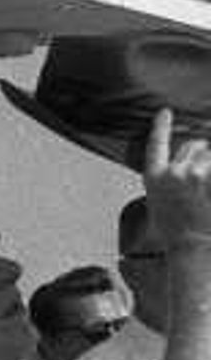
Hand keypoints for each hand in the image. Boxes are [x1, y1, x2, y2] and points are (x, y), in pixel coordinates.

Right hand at [147, 109, 210, 250]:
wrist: (190, 246)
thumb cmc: (175, 232)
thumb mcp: (159, 205)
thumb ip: (168, 182)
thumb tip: (185, 167)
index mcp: (154, 178)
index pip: (156, 145)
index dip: (160, 127)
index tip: (165, 113)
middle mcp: (172, 172)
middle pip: (193, 146)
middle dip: (203, 153)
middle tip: (205, 174)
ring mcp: (193, 174)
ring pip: (210, 154)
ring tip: (206, 188)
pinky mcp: (209, 179)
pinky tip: (208, 186)